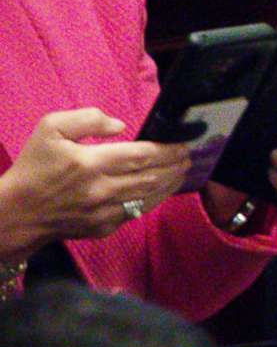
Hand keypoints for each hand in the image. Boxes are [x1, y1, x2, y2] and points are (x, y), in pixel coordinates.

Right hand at [0, 109, 190, 256]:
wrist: (15, 213)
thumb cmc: (33, 168)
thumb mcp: (50, 129)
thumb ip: (88, 118)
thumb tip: (120, 125)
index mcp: (90, 163)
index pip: (141, 155)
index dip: (168, 149)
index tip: (183, 143)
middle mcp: (101, 190)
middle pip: (151, 176)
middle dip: (175, 165)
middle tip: (189, 155)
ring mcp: (103, 212)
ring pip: (149, 197)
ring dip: (170, 183)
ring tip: (183, 171)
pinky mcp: (102, 228)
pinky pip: (136, 213)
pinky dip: (153, 200)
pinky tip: (161, 190)